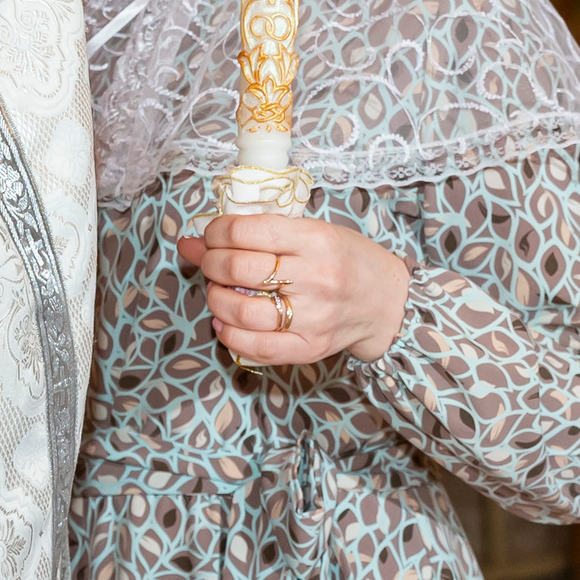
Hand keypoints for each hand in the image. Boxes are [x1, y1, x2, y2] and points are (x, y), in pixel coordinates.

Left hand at [178, 212, 411, 366]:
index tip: (211, 235)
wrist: (388, 302)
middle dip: (210, 262)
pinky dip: (229, 335)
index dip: (216, 231)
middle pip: (238, 268)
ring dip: (215, 298)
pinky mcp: (310, 348)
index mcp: (315, 239)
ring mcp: (313, 317)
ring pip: (241, 311)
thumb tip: (191, 242)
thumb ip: (258, 233)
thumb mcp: (312, 231)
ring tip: (217, 290)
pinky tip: (224, 322)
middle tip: (209, 261)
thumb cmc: (346, 259)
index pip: (247, 231)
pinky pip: (256, 348)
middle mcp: (315, 278)